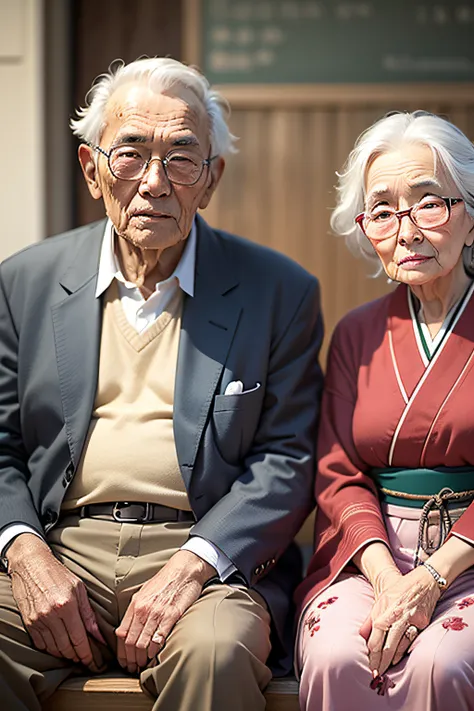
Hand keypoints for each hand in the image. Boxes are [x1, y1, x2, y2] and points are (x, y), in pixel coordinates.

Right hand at [7, 533, 105, 670]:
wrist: (31, 564)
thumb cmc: (58, 573)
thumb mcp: (79, 588)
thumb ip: (89, 614)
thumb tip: (99, 635)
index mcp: (67, 605)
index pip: (79, 639)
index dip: (88, 655)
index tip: (94, 663)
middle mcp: (51, 615)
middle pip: (67, 647)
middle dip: (78, 657)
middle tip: (87, 660)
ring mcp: (38, 620)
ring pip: (54, 649)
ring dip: (66, 655)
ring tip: (75, 654)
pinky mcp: (29, 622)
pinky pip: (41, 644)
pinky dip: (51, 649)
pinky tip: (59, 647)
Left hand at [115, 550, 215, 672]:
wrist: (183, 569)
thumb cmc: (164, 581)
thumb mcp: (144, 593)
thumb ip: (136, 610)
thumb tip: (128, 628)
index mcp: (135, 604)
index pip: (121, 634)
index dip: (122, 652)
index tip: (125, 661)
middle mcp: (143, 609)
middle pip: (130, 642)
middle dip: (131, 659)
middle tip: (134, 668)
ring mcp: (156, 613)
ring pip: (142, 643)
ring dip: (142, 658)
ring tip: (144, 665)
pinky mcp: (171, 615)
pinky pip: (159, 638)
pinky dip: (155, 650)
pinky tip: (155, 654)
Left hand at [360, 565, 439, 674]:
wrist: (423, 581)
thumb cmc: (398, 590)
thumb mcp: (380, 600)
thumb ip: (370, 619)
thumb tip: (361, 635)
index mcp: (384, 611)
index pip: (375, 638)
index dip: (372, 654)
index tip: (369, 665)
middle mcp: (396, 616)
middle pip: (387, 645)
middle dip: (381, 662)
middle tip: (376, 674)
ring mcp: (410, 620)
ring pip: (400, 645)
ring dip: (392, 659)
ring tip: (385, 669)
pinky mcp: (422, 622)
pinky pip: (412, 639)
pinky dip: (404, 650)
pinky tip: (398, 658)